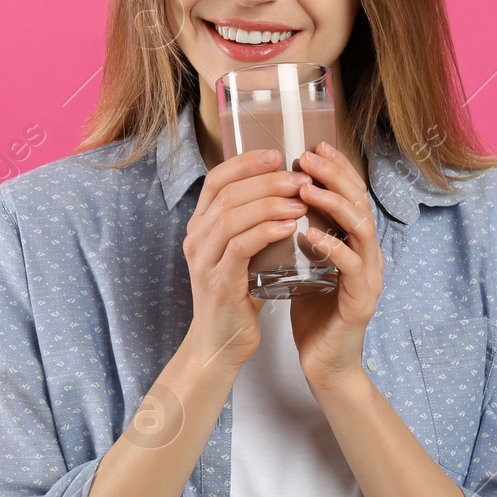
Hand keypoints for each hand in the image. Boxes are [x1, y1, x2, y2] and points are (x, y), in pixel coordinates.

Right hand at [182, 147, 311, 376]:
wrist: (220, 343)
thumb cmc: (238, 295)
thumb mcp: (243, 253)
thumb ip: (254, 225)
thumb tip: (289, 191)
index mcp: (200, 226)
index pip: (216, 180)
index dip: (246, 162)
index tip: (278, 154)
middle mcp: (195, 238)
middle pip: (227, 193)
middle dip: (266, 180)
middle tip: (299, 177)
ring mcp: (203, 260)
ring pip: (231, 216)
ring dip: (269, 202)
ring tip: (300, 199)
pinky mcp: (218, 282)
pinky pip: (239, 247)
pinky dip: (265, 231)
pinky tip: (288, 225)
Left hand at [289, 141, 384, 390]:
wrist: (324, 363)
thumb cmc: (313, 313)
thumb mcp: (303, 264)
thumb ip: (299, 235)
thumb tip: (275, 201)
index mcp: (354, 244)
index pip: (350, 196)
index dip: (336, 169)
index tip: (313, 147)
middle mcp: (368, 255)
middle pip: (360, 203)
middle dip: (335, 176)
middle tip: (309, 158)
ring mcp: (368, 277)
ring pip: (362, 229)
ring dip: (334, 205)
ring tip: (308, 189)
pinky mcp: (361, 301)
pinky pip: (352, 267)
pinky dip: (333, 247)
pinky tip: (311, 235)